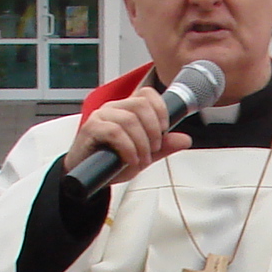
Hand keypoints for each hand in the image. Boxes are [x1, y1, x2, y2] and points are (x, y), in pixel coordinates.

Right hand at [68, 86, 188, 185]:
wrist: (86, 177)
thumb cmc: (110, 162)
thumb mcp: (143, 155)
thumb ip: (163, 147)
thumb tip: (185, 139)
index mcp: (126, 109)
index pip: (147, 94)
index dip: (160, 109)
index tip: (165, 130)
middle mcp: (113, 108)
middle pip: (141, 104)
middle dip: (153, 129)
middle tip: (153, 149)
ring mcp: (101, 116)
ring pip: (129, 119)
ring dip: (141, 143)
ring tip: (141, 159)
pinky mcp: (91, 128)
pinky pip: (115, 132)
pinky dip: (128, 148)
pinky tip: (131, 159)